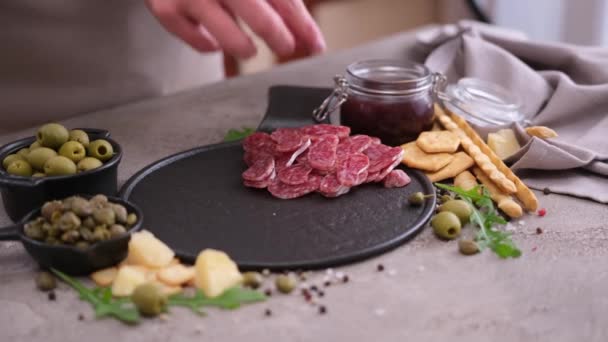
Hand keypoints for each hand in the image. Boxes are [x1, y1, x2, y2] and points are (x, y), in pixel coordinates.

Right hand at [145, 0, 325, 58]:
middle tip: (285, 47)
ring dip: (244, 47)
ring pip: (228, 35)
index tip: (316, 45)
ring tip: (249, 48)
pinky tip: (214, 41)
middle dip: (278, 37)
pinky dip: (209, 45)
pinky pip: (197, 41)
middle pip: (258, 15)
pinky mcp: (166, 9)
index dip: (303, 25)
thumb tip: (303, 32)